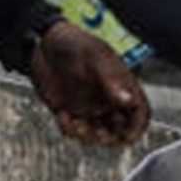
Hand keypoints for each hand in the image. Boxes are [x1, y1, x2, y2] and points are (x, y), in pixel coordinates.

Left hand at [27, 23, 149, 146]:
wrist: (41, 41)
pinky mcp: (70, 110)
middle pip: (120, 129)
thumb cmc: (73, 41)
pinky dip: (69, 129)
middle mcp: (107, 99)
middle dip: (112, 138)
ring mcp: (89, 106)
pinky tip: (62, 115)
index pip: (139, 111)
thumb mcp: (94, 57)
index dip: (137, 128)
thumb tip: (129, 100)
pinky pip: (74, 130)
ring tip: (75, 124)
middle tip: (100, 135)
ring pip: (97, 134)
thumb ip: (112, 79)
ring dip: (88, 136)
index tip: (127, 138)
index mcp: (121, 84)